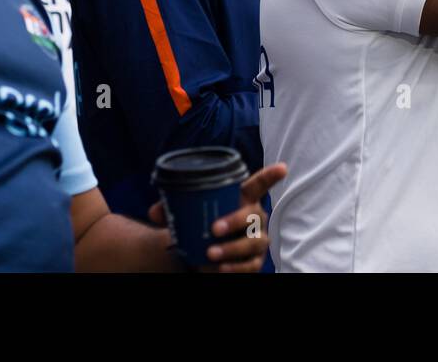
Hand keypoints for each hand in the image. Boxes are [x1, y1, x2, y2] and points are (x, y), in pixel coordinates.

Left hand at [148, 163, 287, 272]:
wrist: (201, 255)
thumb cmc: (201, 226)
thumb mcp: (187, 216)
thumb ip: (172, 210)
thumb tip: (155, 211)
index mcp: (242, 199)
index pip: (259, 185)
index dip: (270, 176)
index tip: (282, 168)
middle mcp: (255, 218)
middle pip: (254, 214)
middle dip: (236, 220)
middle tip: (214, 228)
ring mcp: (257, 240)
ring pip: (254, 242)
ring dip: (232, 248)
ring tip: (210, 253)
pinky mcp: (255, 262)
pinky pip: (251, 265)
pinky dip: (236, 268)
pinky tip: (221, 268)